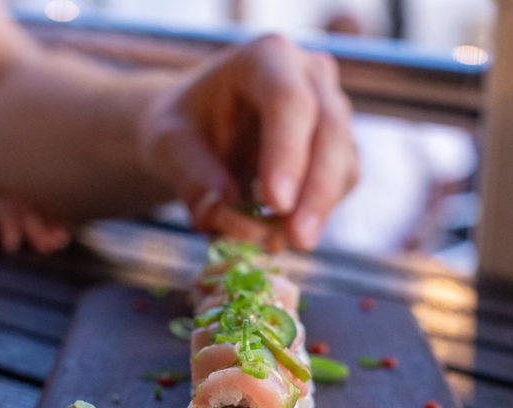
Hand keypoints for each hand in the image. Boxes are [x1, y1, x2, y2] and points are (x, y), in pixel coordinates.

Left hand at [141, 34, 358, 251]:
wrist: (199, 133)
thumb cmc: (184, 128)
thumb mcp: (168, 143)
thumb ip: (190, 175)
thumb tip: (220, 212)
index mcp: (267, 57)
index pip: (288, 101)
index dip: (286, 153)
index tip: (276, 203)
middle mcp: (310, 76)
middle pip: (330, 131)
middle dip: (316, 191)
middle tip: (296, 240)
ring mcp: (332, 112)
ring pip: (345, 163)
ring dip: (319, 210)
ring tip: (282, 245)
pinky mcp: (338, 151)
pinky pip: (340, 186)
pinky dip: (316, 216)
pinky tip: (283, 236)